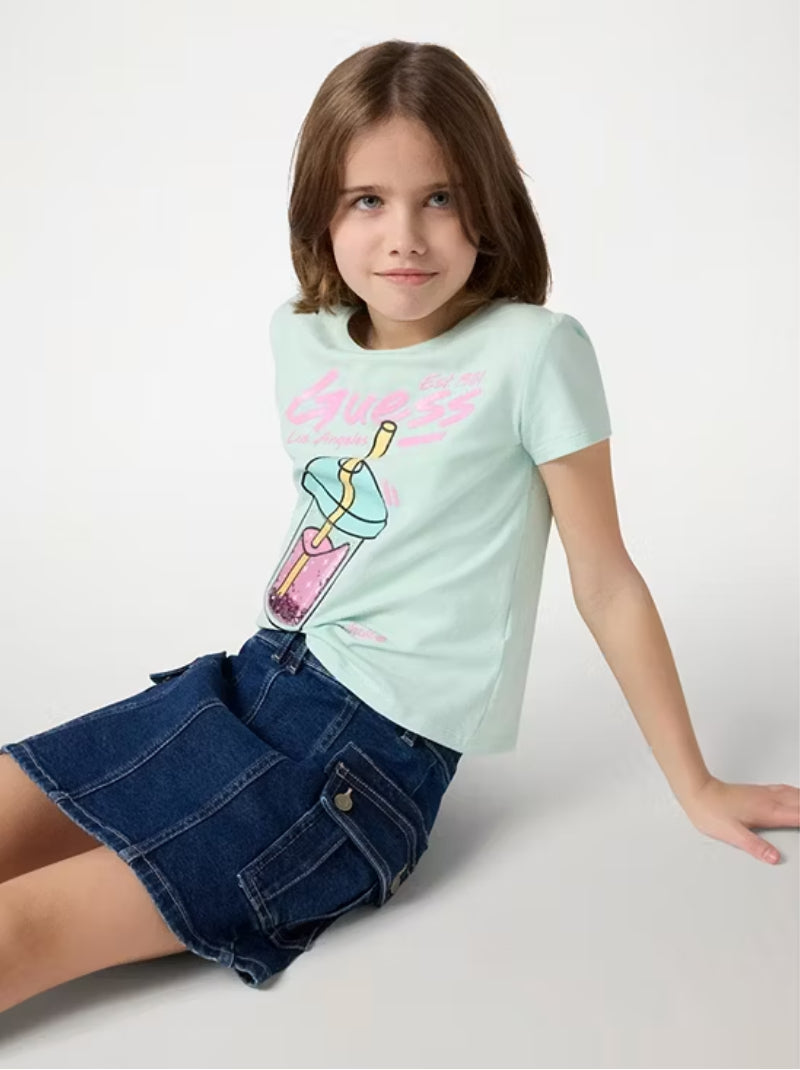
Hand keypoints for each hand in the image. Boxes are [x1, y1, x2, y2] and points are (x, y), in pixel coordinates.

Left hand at [681, 777, 799, 863]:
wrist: (698, 792)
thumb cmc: (712, 813)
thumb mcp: (732, 834)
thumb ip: (755, 846)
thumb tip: (776, 859)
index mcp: (768, 812)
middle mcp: (771, 800)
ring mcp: (766, 794)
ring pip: (797, 795)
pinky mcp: (759, 791)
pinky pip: (787, 790)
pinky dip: (799, 795)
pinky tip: (799, 796)